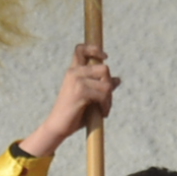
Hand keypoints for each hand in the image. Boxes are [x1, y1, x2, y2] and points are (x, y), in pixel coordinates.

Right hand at [17, 41, 116, 156]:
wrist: (58, 127)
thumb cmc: (73, 113)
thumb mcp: (89, 96)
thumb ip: (101, 86)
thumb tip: (118, 79)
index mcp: (73, 71)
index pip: (81, 49)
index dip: (94, 48)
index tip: (105, 56)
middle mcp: (74, 72)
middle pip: (104, 68)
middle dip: (110, 85)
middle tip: (106, 101)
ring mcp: (76, 80)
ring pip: (106, 83)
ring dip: (109, 99)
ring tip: (104, 109)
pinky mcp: (80, 91)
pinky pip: (103, 94)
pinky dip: (106, 105)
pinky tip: (103, 113)